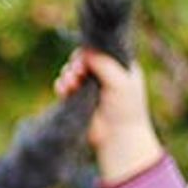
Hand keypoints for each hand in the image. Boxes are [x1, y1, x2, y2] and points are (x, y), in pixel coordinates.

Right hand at [55, 48, 162, 185]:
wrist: (117, 136)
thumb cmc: (125, 108)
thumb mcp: (120, 81)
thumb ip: (104, 63)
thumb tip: (85, 52)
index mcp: (119, 68)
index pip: (100, 52)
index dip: (89, 53)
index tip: (85, 59)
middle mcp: (103, 76)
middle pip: (82, 60)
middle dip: (77, 64)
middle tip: (78, 71)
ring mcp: (89, 88)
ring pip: (71, 73)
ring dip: (68, 74)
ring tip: (72, 82)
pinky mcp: (77, 100)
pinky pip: (63, 87)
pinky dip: (61, 86)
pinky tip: (65, 89)